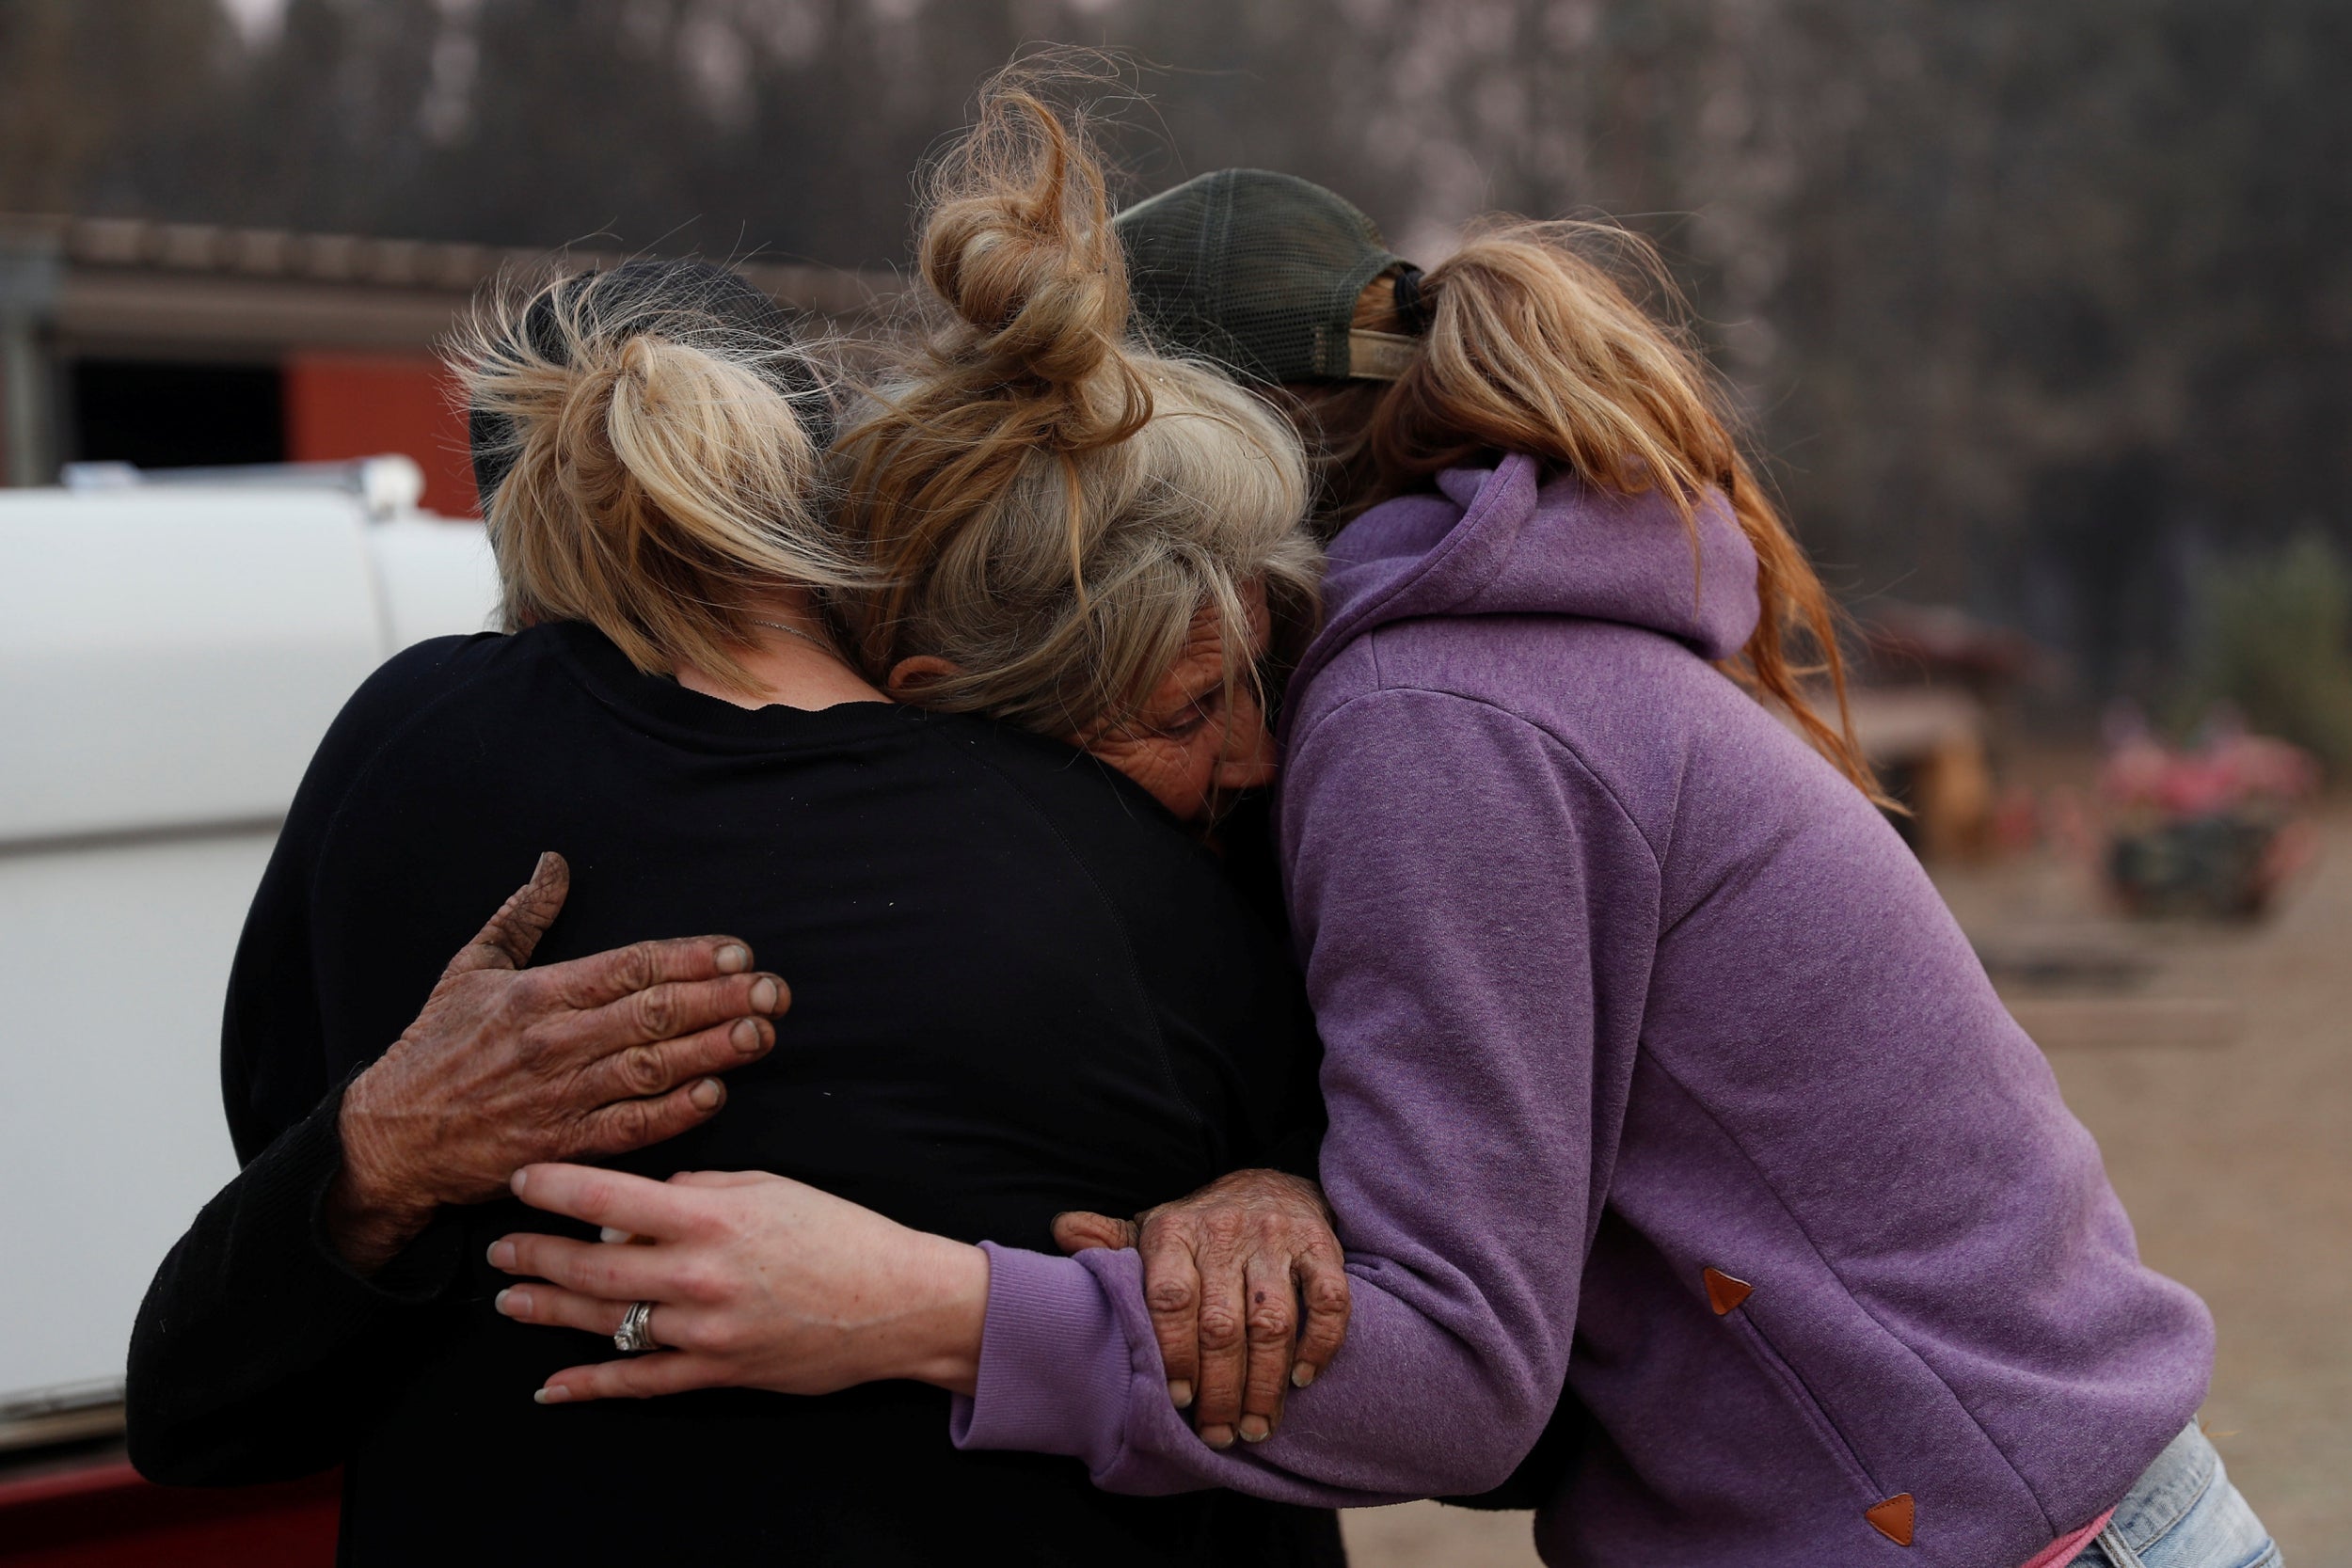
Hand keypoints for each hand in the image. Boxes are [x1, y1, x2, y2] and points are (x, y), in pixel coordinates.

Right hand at [325, 853, 789, 1270]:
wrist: (388, 1138)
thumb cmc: (432, 1049)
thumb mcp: (469, 969)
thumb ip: (520, 916)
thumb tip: (554, 864)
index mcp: (538, 993)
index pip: (630, 967)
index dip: (689, 958)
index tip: (738, 952)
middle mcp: (555, 1041)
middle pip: (654, 1013)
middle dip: (721, 999)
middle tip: (773, 991)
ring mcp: (560, 1095)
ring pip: (652, 1067)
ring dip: (712, 1051)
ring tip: (761, 1034)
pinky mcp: (560, 1146)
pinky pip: (629, 1128)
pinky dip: (674, 1113)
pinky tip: (714, 1094)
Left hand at [488, 1164, 988, 1401]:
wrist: (897, 1303)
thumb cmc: (840, 1235)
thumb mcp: (771, 1186)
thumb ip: (700, 1189)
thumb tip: (641, 1203)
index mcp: (712, 1218)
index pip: (609, 1196)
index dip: (556, 1187)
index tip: (523, 1179)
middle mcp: (699, 1275)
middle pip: (592, 1264)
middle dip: (536, 1254)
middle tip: (501, 1247)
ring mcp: (704, 1331)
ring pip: (606, 1320)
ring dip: (550, 1309)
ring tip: (510, 1298)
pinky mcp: (717, 1372)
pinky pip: (641, 1381)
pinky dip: (591, 1385)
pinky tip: (552, 1385)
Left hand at [1053, 1169, 1348, 1448]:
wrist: (1269, 1183)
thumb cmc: (1201, 1229)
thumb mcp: (1152, 1230)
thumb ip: (1110, 1240)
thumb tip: (1062, 1231)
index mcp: (1173, 1232)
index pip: (1170, 1298)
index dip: (1174, 1353)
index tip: (1177, 1400)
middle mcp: (1224, 1232)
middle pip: (1223, 1325)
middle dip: (1220, 1390)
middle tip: (1218, 1434)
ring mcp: (1275, 1238)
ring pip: (1273, 1322)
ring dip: (1266, 1384)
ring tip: (1257, 1427)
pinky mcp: (1320, 1244)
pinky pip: (1329, 1299)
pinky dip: (1319, 1343)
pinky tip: (1302, 1378)